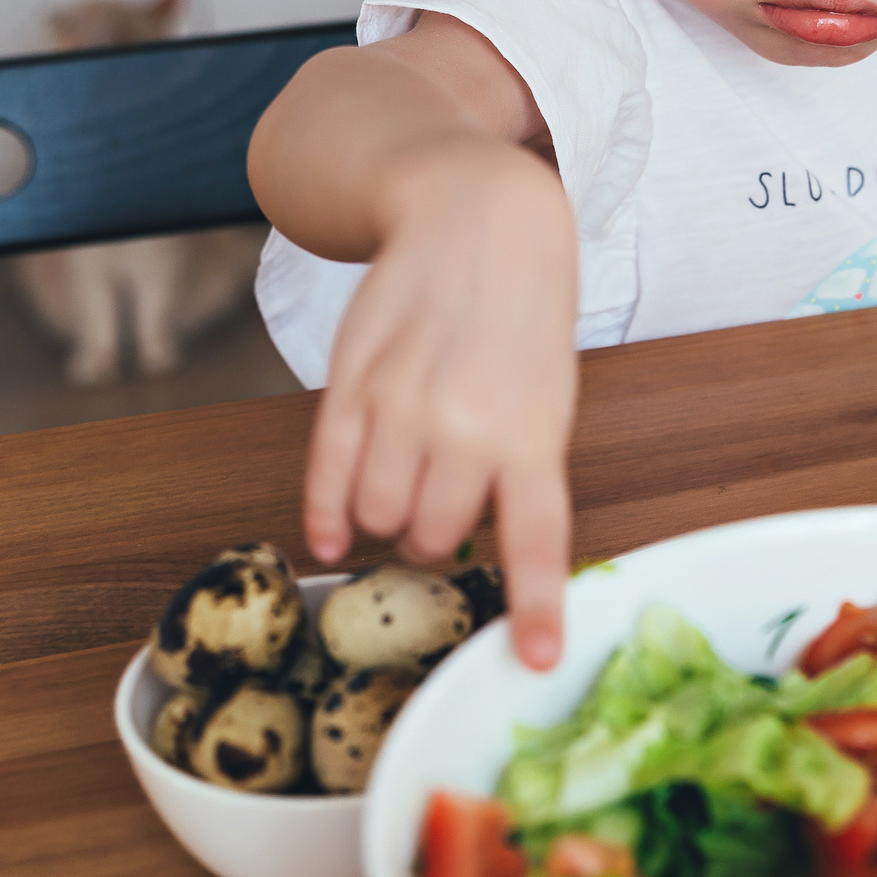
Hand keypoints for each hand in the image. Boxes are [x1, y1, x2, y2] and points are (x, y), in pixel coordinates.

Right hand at [302, 143, 579, 668]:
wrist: (479, 214)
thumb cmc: (524, 314)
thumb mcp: (550, 394)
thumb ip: (519, 467)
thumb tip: (484, 546)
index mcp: (534, 434)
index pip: (534, 539)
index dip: (536, 607)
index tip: (533, 662)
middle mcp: (466, 426)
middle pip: (433, 536)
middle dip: (434, 539)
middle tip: (443, 510)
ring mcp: (402, 406)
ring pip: (378, 516)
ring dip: (386, 521)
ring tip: (404, 490)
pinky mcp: (349, 385)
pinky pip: (327, 477)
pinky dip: (328, 515)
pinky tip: (335, 530)